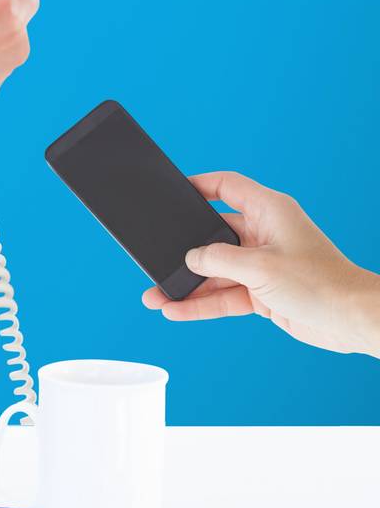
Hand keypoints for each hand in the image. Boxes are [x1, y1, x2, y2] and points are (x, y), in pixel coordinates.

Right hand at [142, 171, 379, 357]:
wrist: (352, 321)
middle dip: (184, 249)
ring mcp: (262, 265)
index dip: (199, 185)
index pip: (227, 186)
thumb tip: (191, 258)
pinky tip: (178, 310)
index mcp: (268, 211)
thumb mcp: (260, 266)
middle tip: (156, 255)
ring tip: (156, 296)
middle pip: (213, 235)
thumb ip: (218, 259)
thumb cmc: (321, 283)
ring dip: (188, 284)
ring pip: (215, 271)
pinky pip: (224, 295)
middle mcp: (263, 234)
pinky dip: (203, 304)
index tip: (173, 192)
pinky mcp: (263, 293)